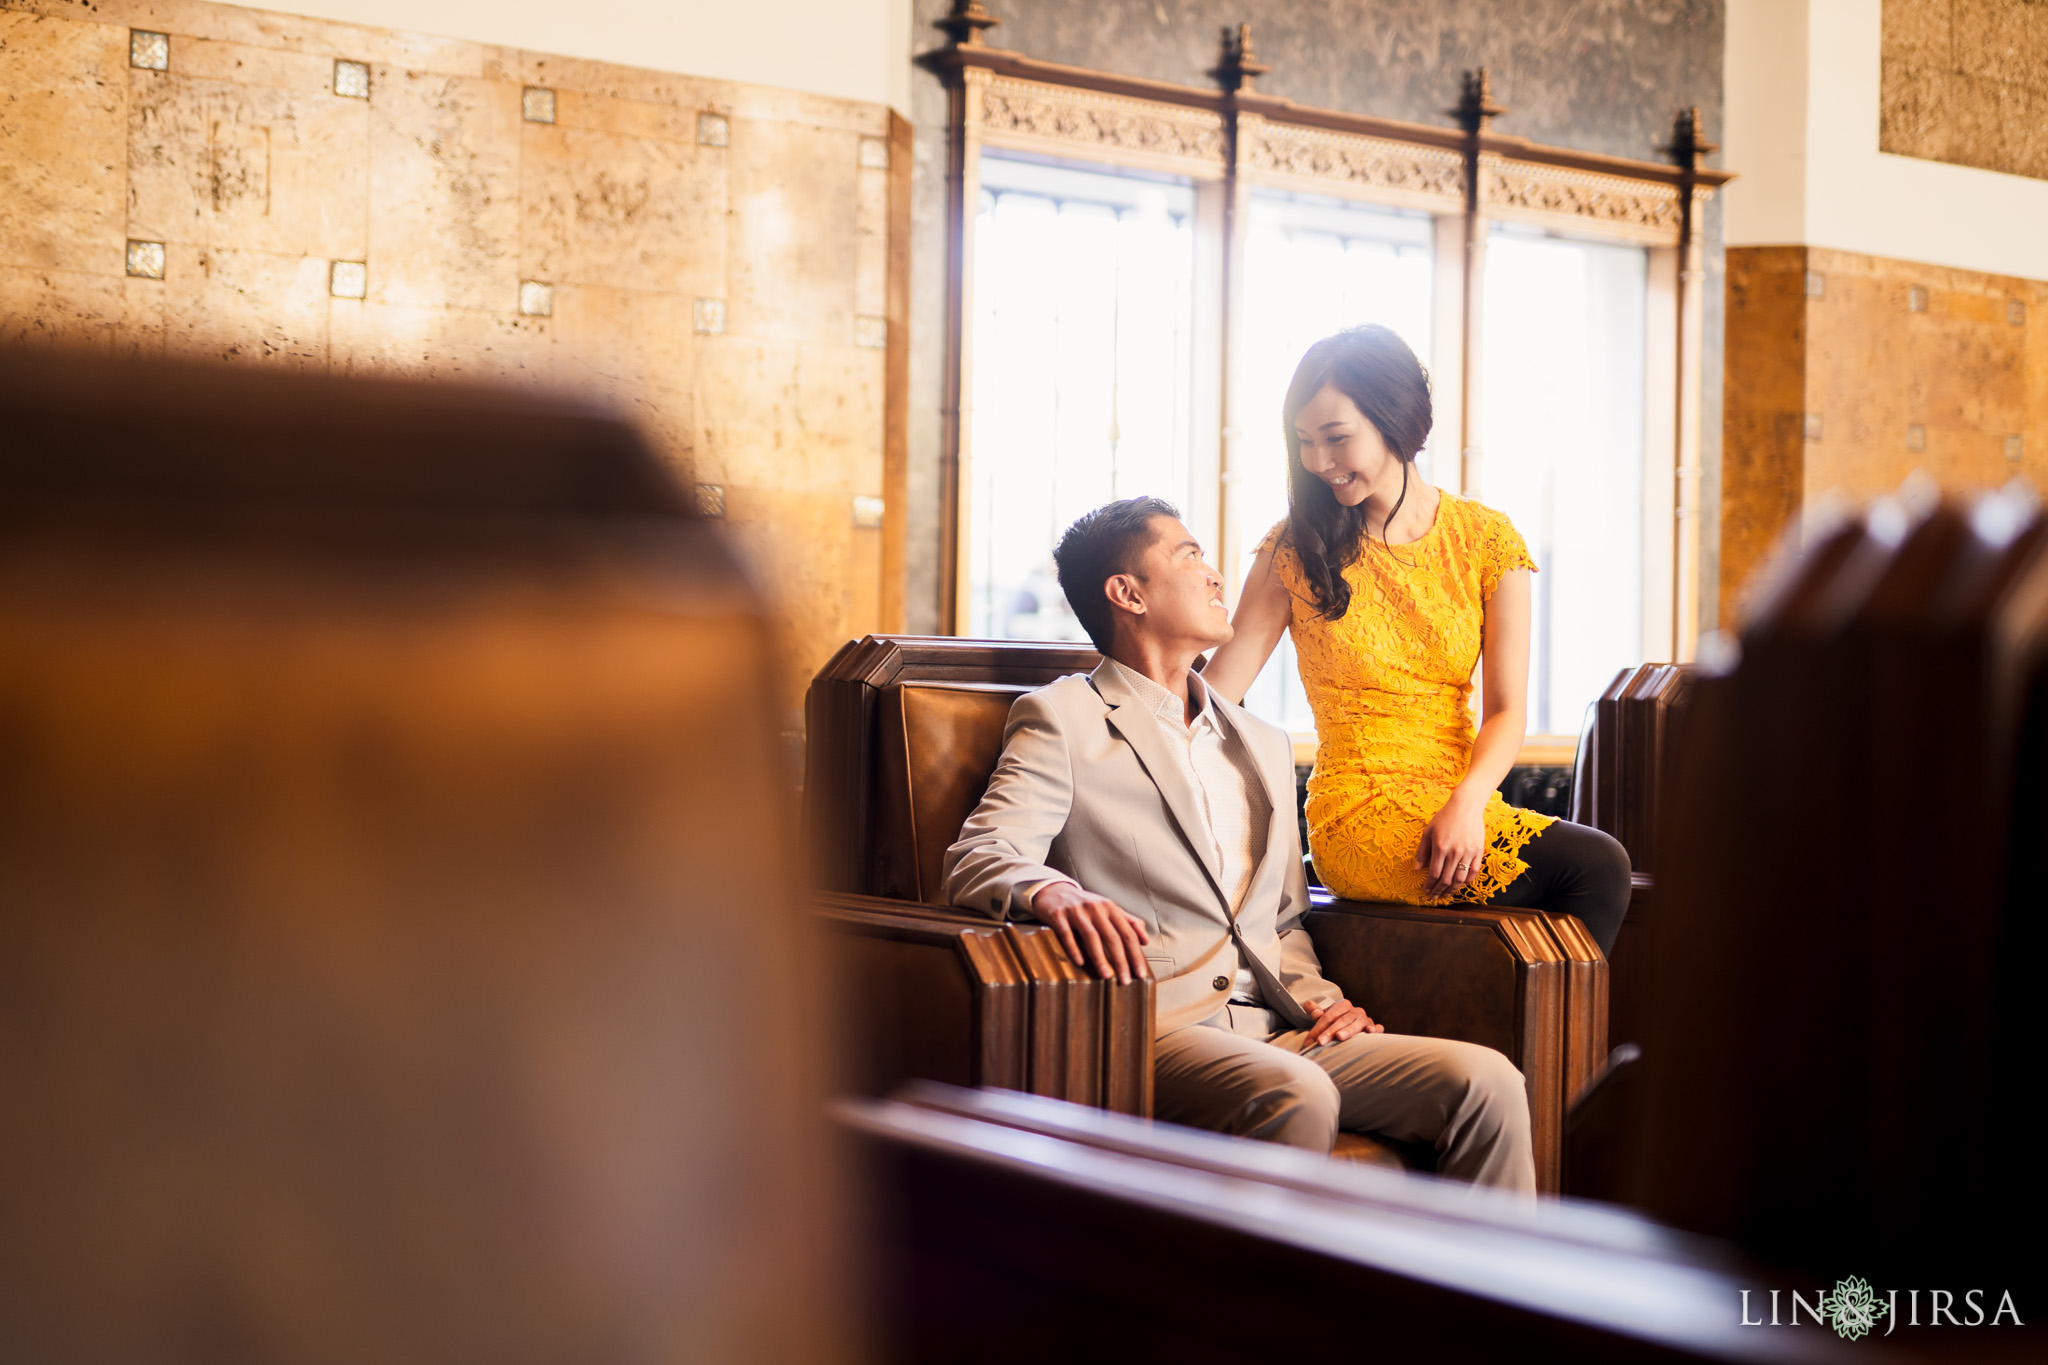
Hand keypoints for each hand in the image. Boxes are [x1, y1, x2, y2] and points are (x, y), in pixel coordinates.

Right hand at [1030, 882, 1151, 983]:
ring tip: (1106, 976)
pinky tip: (1080, 963)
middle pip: (1112, 936)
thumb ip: (1128, 922)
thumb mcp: (1108, 909)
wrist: (1054, 892)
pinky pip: (1067, 934)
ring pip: (1092, 936)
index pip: (1128, 933)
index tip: (1140, 974)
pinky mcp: (1058, 915)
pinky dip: (1074, 949)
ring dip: (1100, 958)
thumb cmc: (1085, 906)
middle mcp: (1096, 908)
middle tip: (1125, 981)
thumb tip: (1145, 941)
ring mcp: (1076, 911)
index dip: (1136, 954)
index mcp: (1110, 908)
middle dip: (1121, 960)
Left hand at [1302, 996, 1381, 1049]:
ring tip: (1339, 1037)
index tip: (1310, 1041)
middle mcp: (1356, 1011)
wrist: (1352, 1025)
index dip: (1318, 1028)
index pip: (1329, 1016)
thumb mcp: (1324, 1016)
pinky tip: (1369, 1032)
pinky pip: (1377, 1028)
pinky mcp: (1375, 1028)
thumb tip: (1312, 1010)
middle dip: (1330, 1032)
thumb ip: (1315, 1011)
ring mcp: (1366, 1019)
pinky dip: (1375, 1030)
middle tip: (1320, 1042)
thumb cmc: (1335, 1023)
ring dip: (1348, 1030)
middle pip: (1342, 1020)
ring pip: (1357, 1024)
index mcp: (1343, 1005)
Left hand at [1415, 791, 1486, 898]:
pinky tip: (1460, 884)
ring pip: (1460, 879)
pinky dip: (1467, 881)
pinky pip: (1474, 872)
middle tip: (1434, 897)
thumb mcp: (1428, 831)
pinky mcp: (1479, 851)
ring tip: (1446, 894)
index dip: (1429, 885)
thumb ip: (1422, 851)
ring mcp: (1468, 852)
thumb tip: (1416, 869)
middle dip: (1439, 891)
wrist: (1466, 806)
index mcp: (1440, 847)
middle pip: (1446, 879)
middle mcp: (1455, 852)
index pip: (1434, 873)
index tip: (1426, 890)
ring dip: (1452, 890)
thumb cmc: (1445, 817)